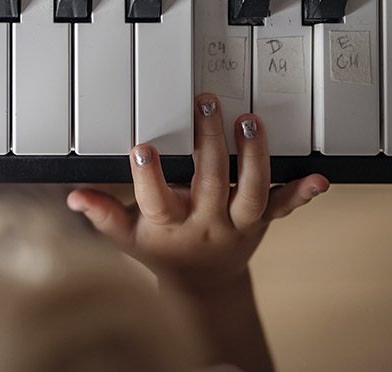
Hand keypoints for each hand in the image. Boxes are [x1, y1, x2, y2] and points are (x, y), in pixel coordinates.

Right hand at [67, 94, 328, 292]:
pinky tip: (318, 178)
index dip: (149, 176)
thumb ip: (103, 214)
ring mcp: (237, 224)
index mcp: (169, 227)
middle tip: (206, 105)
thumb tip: (74, 196)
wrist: (202, 285)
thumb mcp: (126, 237)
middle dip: (208, 143)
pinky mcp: (260, 221)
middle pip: (209, 184)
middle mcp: (206, 225)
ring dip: (252, 156)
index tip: (143, 148)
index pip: (156, 201)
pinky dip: (301, 194)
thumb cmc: (162, 252)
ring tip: (249, 121)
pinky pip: (282, 207)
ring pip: (250, 191)